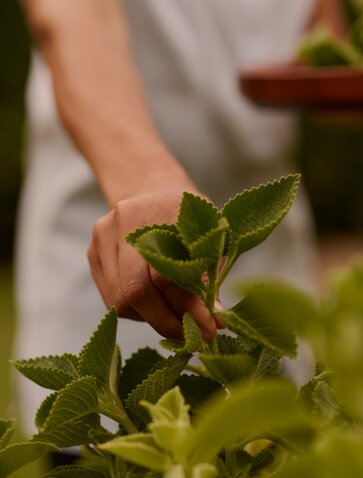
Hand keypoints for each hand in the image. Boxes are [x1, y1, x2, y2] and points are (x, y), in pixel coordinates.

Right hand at [88, 190, 217, 340]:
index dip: (189, 310)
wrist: (151, 189)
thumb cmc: (188, 216)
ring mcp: (102, 239)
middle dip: (166, 322)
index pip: (168, 275)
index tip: (209, 331)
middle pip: (135, 292)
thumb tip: (217, 322)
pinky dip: (136, 310)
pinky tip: (154, 302)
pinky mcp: (92, 253)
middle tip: (192, 337)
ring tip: (175, 315)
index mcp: (159, 212)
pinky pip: (111, 298)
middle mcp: (123, 224)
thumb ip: (211, 276)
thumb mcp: (211, 237)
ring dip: (151, 318)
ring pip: (120, 301)